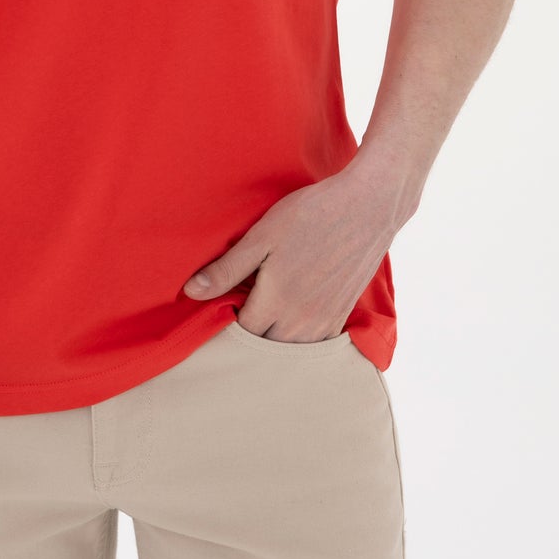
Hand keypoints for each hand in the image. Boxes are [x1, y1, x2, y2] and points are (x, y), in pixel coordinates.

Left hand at [181, 166, 396, 342]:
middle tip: (242, 307)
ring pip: (291, 350)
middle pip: (265, 347)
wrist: (367, 207)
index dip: (228, 321)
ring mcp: (326, 321)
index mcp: (277, 301)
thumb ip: (227, 269)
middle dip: (250, 334)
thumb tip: (192, 292)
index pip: (241, 333)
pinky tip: (293, 317)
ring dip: (275, 339)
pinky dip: (301, 339)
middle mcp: (302, 320)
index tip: (224, 303)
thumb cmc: (311, 215)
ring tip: (265, 313)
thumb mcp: (261, 237)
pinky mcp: (343, 314)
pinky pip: (317, 344)